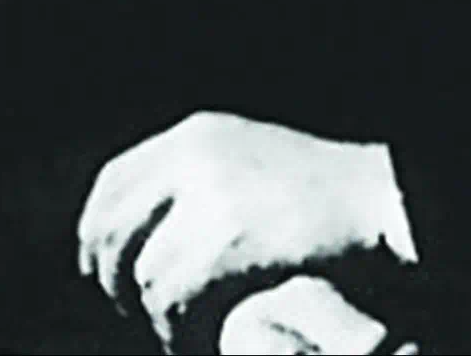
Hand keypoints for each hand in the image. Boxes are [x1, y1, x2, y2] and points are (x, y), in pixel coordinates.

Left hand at [76, 110, 416, 351]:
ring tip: (177, 330)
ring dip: (154, 315)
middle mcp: (193, 159)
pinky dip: (177, 330)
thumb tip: (138, 231)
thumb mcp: (249, 162)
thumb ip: (195, 181)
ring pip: (144, 275)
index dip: (94, 231)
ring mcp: (209, 199)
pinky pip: (173, 301)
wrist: (378, 199)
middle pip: (114, 229)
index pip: (113, 183)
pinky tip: (194, 340)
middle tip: (127, 308)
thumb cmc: (317, 191)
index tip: (92, 268)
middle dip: (112, 277)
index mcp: (195, 136)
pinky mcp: (227, 243)